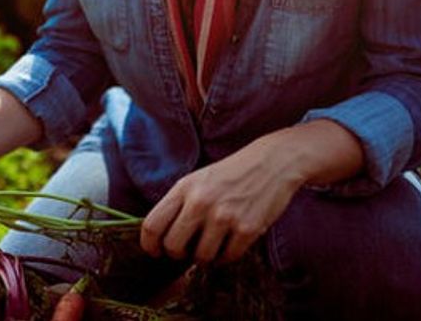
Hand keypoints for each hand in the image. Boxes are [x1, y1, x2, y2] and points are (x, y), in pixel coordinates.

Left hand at [140, 120, 362, 263]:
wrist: (271, 163)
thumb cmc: (229, 174)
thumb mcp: (196, 181)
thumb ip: (178, 204)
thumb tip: (160, 237)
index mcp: (183, 188)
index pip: (152, 225)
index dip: (149, 244)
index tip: (154, 251)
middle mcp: (200, 203)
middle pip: (173, 246)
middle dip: (176, 254)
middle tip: (185, 251)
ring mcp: (224, 217)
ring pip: (201, 257)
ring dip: (203, 258)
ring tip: (209, 247)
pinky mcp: (248, 229)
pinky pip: (228, 258)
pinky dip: (225, 258)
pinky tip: (227, 246)